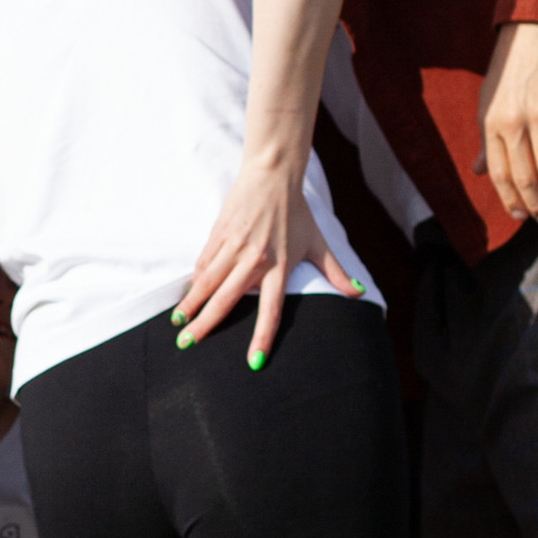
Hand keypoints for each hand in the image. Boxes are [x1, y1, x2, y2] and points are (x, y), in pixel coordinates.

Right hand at [172, 151, 361, 368]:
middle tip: (186, 344)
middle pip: (225, 299)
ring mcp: (233, 247)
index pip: (270, 310)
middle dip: (204, 324)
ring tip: (178, 322)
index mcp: (279, 266)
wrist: (272, 175)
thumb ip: (336, 272)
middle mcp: (253, 260)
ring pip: (207, 282)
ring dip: (191, 304)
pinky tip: (188, 294)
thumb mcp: (318, 242)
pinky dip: (195, 280)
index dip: (262, 337)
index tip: (252, 361)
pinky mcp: (219, 234)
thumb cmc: (297, 211)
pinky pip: (204, 263)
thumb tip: (359, 293)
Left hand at [476, 21, 537, 224]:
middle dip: (537, 205)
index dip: (510, 199)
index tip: (521, 216)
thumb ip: (487, 140)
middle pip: (525, 177)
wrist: (534, 30)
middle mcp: (513, 124)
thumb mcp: (488, 102)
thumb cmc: (510, 68)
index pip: (499, 174)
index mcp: (492, 125)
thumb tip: (478, 171)